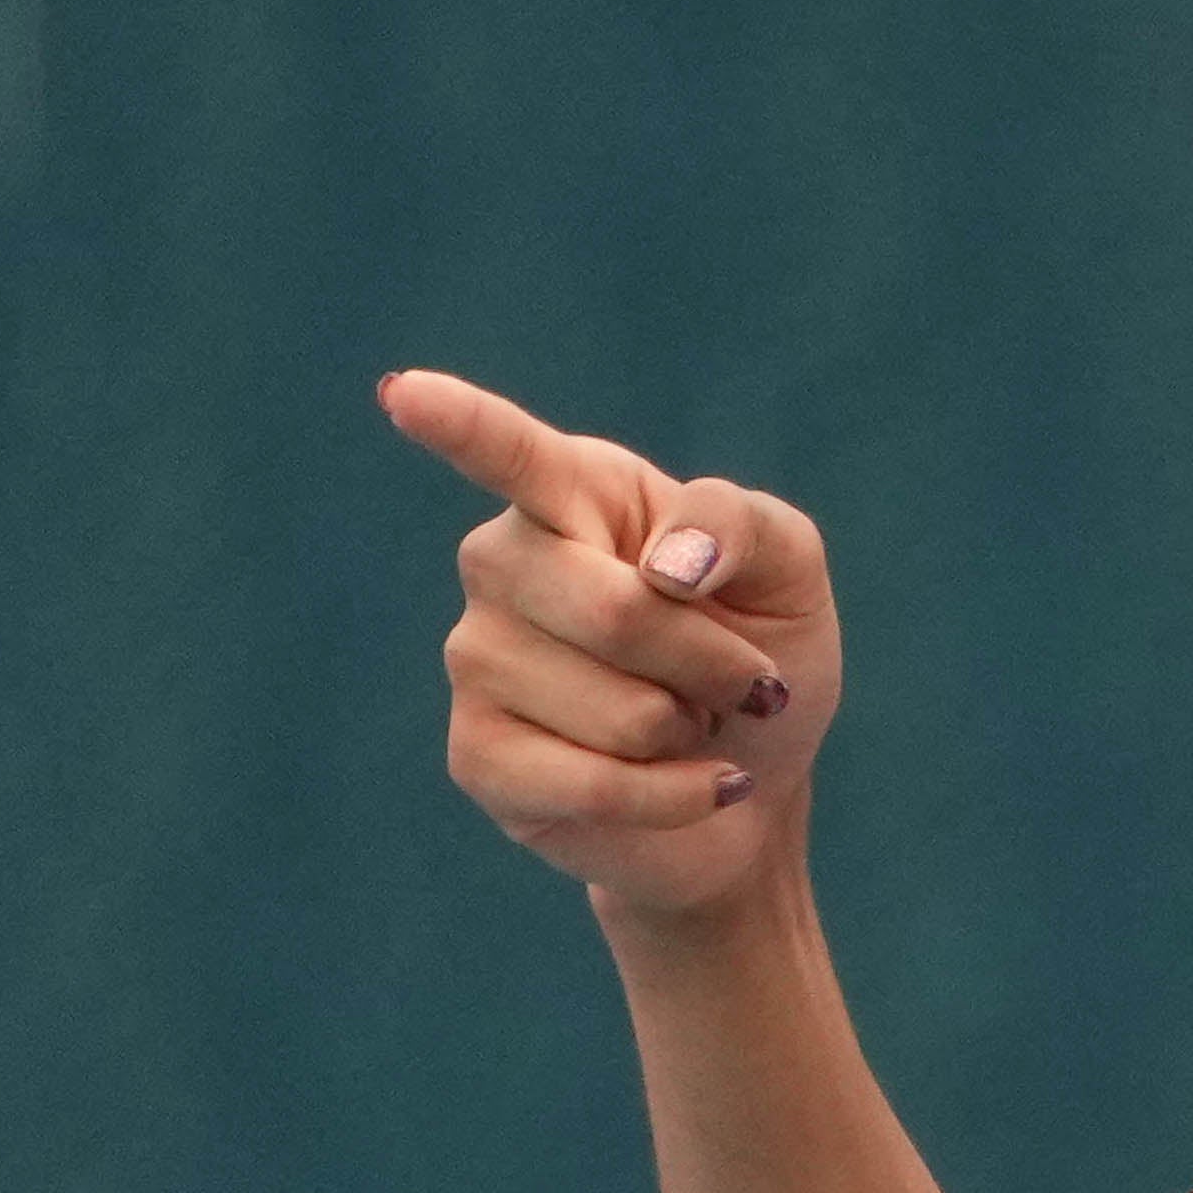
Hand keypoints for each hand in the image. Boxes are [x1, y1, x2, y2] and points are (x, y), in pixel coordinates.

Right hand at [402, 366, 846, 923]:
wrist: (754, 776)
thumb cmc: (759, 651)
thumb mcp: (787, 572)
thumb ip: (741, 526)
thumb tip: (666, 566)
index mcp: (573, 492)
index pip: (510, 453)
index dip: (460, 424)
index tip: (405, 395)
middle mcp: (503, 562)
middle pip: (618, 612)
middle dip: (714, 661)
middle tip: (739, 678)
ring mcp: (476, 657)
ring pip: (621, 710)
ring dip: (693, 728)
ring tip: (685, 721)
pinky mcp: (477, 756)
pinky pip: (597, 784)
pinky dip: (680, 796)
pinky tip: (694, 785)